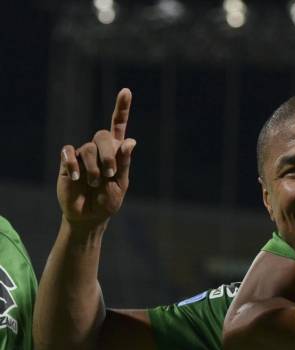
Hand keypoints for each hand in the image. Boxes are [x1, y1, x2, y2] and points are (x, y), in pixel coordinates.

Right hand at [58, 88, 135, 227]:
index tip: (126, 91)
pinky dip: (74, 164)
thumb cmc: (108, 201)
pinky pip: (68, 153)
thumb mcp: (121, 184)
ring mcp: (83, 155)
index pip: (119, 126)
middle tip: (110, 173)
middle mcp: (99, 149)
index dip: (121, 108)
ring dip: (94, 168)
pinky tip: (77, 177)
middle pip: (103, 135)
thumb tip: (130, 140)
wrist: (89, 216)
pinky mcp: (67, 162)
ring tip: (95, 183)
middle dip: (109, 155)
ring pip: (88, 148)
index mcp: (116, 152)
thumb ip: (125, 163)